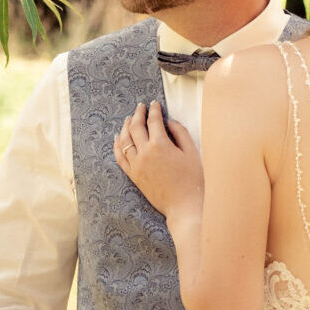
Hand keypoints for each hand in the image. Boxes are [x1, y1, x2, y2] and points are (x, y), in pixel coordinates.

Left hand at [114, 100, 202, 218]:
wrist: (184, 205)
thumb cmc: (192, 180)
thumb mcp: (191, 152)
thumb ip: (180, 133)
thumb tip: (170, 121)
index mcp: (160, 144)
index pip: (154, 121)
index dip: (154, 110)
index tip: (155, 104)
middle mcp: (144, 153)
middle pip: (136, 127)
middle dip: (138, 114)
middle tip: (141, 106)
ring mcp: (136, 165)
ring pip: (124, 140)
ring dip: (125, 126)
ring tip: (129, 119)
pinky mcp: (133, 176)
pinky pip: (120, 157)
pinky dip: (117, 145)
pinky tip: (117, 138)